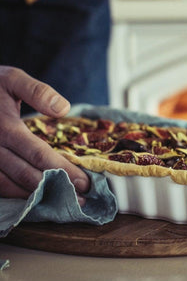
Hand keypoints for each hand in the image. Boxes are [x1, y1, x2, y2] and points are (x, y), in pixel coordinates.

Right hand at [0, 67, 89, 199]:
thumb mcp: (12, 79)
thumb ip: (38, 92)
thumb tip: (64, 109)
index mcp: (4, 127)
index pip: (38, 154)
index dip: (63, 170)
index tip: (85, 181)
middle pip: (26, 175)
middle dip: (55, 188)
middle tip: (80, 199)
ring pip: (9, 187)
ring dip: (35, 197)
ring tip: (61, 201)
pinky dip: (14, 195)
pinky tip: (33, 198)